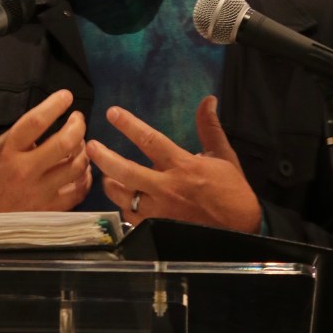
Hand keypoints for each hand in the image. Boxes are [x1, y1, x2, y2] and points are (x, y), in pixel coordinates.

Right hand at [0, 77, 91, 213]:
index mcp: (5, 151)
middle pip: (64, 143)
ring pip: (75, 167)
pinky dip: (85, 177)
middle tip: (77, 118)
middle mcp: (23, 171)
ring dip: (83, 150)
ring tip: (79, 141)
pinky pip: (78, 192)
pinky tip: (81, 168)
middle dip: (77, 125)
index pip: (35, 122)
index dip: (55, 105)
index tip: (66, 96)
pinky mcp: (46, 211)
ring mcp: (38, 193)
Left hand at [86, 96, 261, 232]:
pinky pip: (131, 218)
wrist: (242, 232)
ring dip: (110, 184)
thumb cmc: (232, 192)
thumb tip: (208, 100)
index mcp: (182, 166)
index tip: (112, 113)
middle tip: (90, 147)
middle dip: (104, 158)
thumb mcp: (224, 156)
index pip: (150, 140)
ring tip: (105, 175)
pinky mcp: (157, 231)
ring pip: (123, 197)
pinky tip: (123, 202)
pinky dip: (124, 208)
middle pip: (126, 171)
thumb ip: (209, 128)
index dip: (129, 125)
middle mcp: (166, 188)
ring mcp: (159, 212)